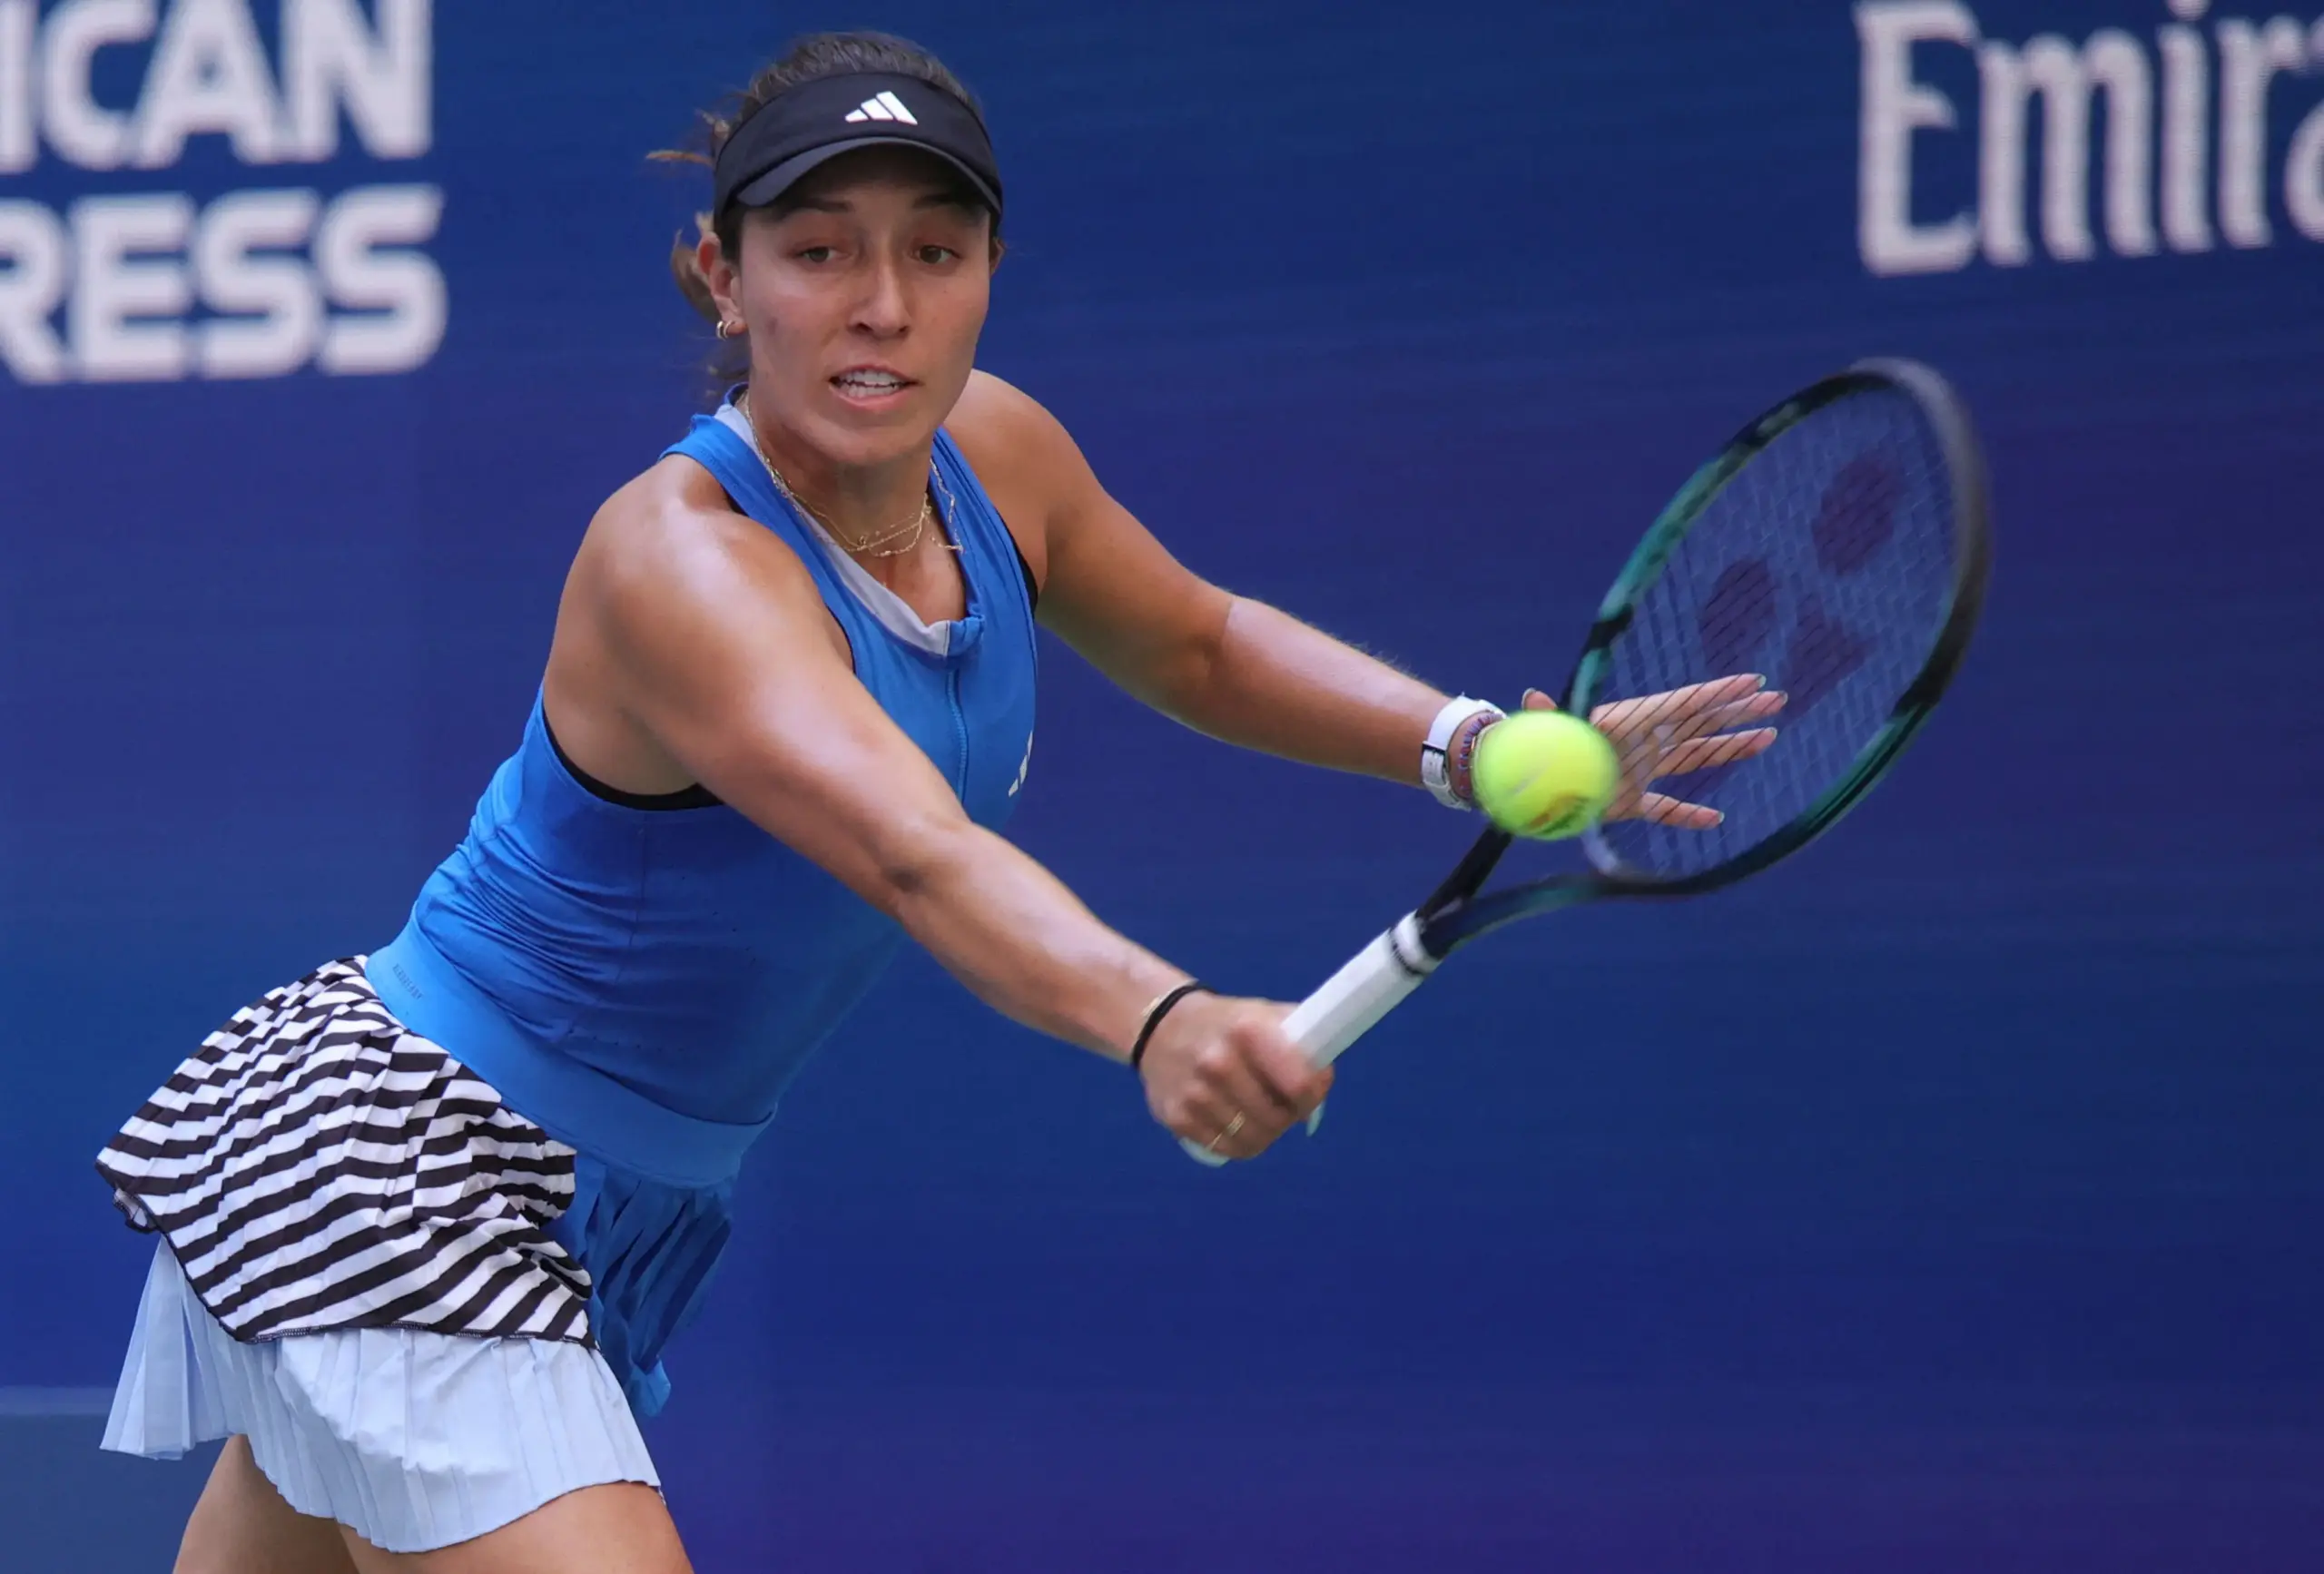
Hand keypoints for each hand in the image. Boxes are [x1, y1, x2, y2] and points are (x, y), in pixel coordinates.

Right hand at [1136, 993, 1332, 1160]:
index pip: (1299, 1085)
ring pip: (1254, 1141)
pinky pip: (1226, 1149)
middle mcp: (1218, 1062)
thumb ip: (1303, 1044)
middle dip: (1287, 1117)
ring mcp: (1195, 1093)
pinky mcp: (1177, 1118)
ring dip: (1264, 1132)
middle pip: (1277, 1120)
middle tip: (1281, 1105)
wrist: (1161, 1026)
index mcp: (1248, 1031)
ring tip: (1258, 1112)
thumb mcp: (1267, 1016)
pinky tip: (1236, 1121)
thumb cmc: (1228, 1024)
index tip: (1307, 1095)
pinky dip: (1239, 1143)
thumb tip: (1320, 1084)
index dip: (1310, 1096)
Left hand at [1516, 675, 1783, 829]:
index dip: (1718, 694)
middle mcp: (1642, 742)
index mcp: (1629, 721)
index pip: (1683, 704)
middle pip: (1701, 724)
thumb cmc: (1536, 747)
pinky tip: (1715, 820)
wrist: (1523, 779)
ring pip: (1695, 759)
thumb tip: (1530, 697)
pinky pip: (1667, 809)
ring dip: (1731, 749)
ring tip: (1768, 738)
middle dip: (1739, 712)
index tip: (1753, 682)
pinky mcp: (1630, 802)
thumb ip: (1546, 716)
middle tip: (1777, 699)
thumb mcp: (1547, 730)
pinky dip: (1688, 815)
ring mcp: (1641, 771)